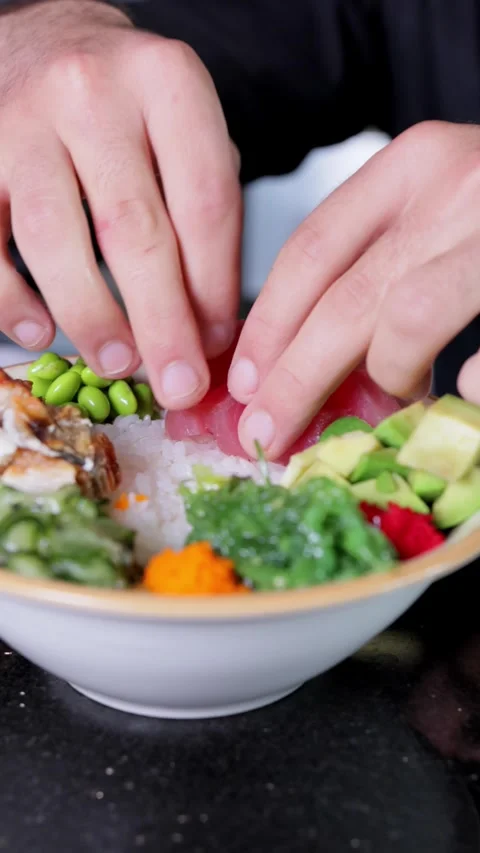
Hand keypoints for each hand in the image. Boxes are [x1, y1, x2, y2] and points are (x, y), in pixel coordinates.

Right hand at [0, 0, 240, 407]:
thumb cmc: (127, 107)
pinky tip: (40, 331)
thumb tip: (207, 330)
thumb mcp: (185, 134)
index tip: (216, 343)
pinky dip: (11, 298)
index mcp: (167, 82)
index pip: (204, 204)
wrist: (45, 44)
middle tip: (178, 383)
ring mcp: (23, 120)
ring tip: (117, 363)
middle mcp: (92, 92)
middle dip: (161, 322)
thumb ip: (205, 216)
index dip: (214, 287)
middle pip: (134, 229)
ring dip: (90, 317)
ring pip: (55, 239)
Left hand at [228, 121, 479, 457]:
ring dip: (387, 379)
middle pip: (345, 299)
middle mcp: (457, 183)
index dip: (268, 324)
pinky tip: (465, 394)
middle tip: (266, 432)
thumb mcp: (434, 204)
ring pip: (408, 322)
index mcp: (414, 164)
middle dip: (295, 378)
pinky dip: (473, 380)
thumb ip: (379, 255)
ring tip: (390, 402)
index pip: (311, 250)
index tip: (244, 380)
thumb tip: (293, 350)